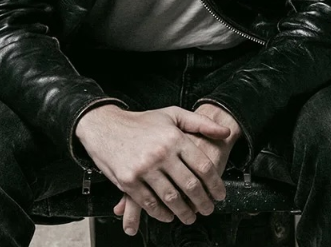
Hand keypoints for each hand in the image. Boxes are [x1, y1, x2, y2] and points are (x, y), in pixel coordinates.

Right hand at [111, 103, 242, 229]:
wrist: (105, 126)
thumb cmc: (141, 121)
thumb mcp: (172, 114)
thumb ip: (200, 123)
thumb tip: (225, 132)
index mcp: (174, 138)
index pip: (203, 166)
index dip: (215, 184)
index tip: (220, 194)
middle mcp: (161, 153)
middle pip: (190, 185)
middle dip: (203, 202)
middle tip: (208, 209)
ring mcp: (144, 168)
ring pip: (171, 198)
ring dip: (184, 212)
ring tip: (190, 216)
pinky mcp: (129, 181)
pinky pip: (150, 203)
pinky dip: (161, 214)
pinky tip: (168, 215)